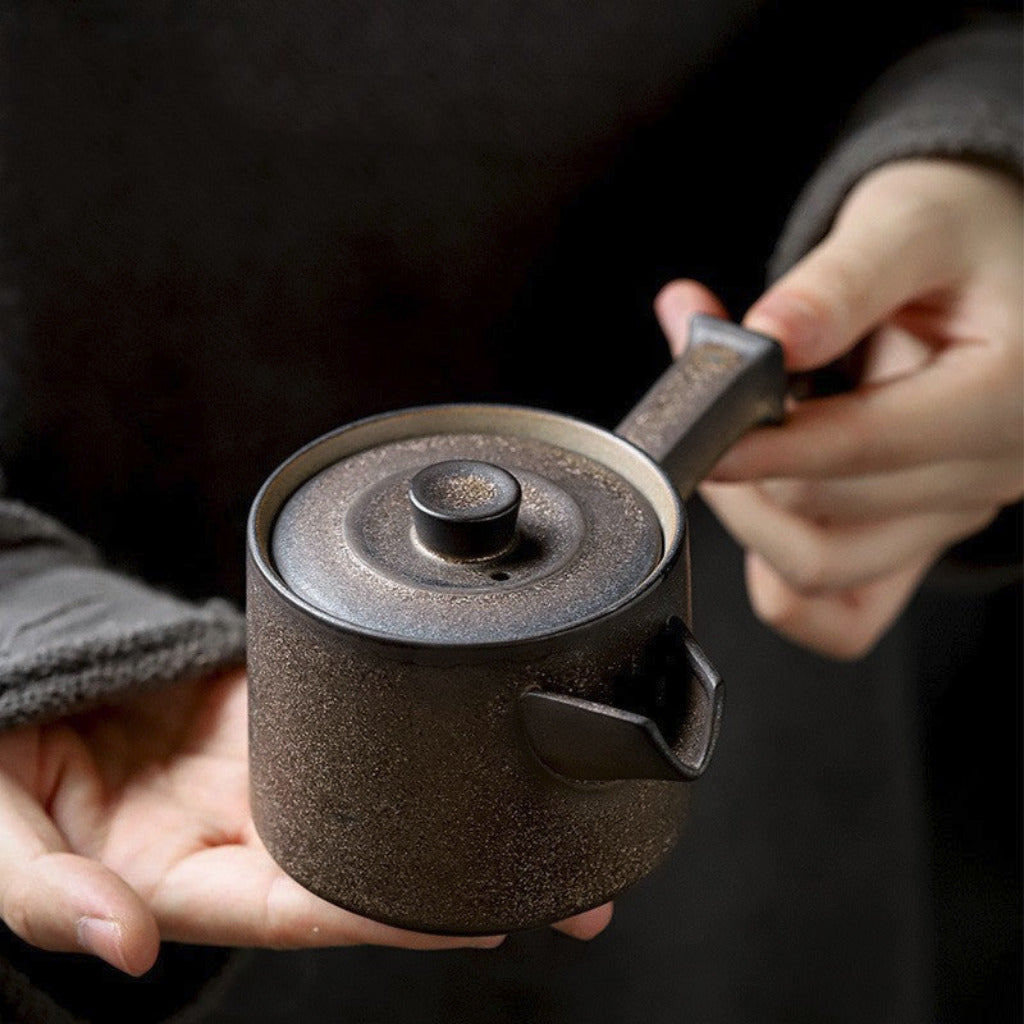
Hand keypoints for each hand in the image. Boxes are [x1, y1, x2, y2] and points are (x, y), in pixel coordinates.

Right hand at [0, 671, 610, 975]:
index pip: (304, 908)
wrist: (22, 672)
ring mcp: (267, 766)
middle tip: (576, 895)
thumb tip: (129, 944)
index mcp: (184, 875)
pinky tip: (472, 735)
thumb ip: (52, 893)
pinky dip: (414, 734)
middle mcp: (244, 827)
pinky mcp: (276, 705)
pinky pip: (355, 719)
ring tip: (554, 817)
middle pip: (368, 864)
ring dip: (459, 808)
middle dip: (465, 881)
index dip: (387, 919)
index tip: (479, 917)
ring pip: (376, 795)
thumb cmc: (0, 761)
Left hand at [657, 159, 1022, 657]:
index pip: (864, 447)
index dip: (766, 442)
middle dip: (739, 461)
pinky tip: (761, 505)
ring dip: (746, 513)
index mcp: (1003, 397)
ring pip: (818, 570)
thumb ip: (841, 282)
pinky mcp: (914, 542)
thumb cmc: (965, 238)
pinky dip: (778, 575)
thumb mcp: (910, 222)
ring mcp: (948, 520)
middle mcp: (986, 476)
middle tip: (698, 393)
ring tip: (725, 438)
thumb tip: (769, 337)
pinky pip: (838, 615)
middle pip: (823, 518)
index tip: (698, 426)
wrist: (998, 269)